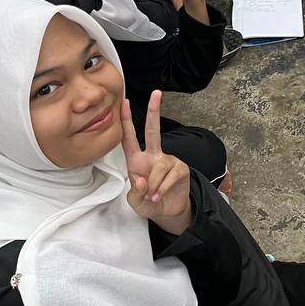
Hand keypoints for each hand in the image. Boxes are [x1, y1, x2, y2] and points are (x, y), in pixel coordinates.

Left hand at [121, 91, 192, 235]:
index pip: (129, 138)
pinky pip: (171, 175)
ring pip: (160, 166)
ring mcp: (168, 161)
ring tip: (153, 197)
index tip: (123, 102)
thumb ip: (136, 192)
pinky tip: (160, 195)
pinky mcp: (181, 169)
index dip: (126, 121)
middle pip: (152, 131)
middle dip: (153, 111)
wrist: (168, 212)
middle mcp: (153, 156)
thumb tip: (143, 179)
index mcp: (137, 161)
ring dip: (155, 185)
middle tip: (156, 93)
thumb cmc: (149, 204)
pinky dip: (163, 188)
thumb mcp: (135, 202)